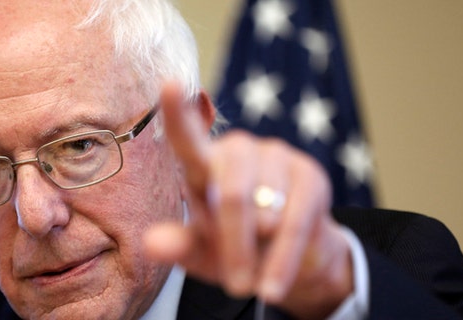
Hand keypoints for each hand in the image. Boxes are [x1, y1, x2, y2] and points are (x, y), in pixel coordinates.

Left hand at [144, 83, 353, 318]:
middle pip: (231, 193)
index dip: (177, 113)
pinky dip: (282, 261)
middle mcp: (239, 151)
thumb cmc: (236, 251)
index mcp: (204, 166)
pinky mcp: (310, 175)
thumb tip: (151, 243)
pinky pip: (294, 223)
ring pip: (264, 211)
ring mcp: (277, 157)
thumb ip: (180, 246)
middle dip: (233, 246)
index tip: (168, 84)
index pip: (188, 140)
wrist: (289, 262)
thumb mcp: (204, 254)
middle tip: (233, 287)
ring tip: (254, 279)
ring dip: (258, 256)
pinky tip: (273, 285)